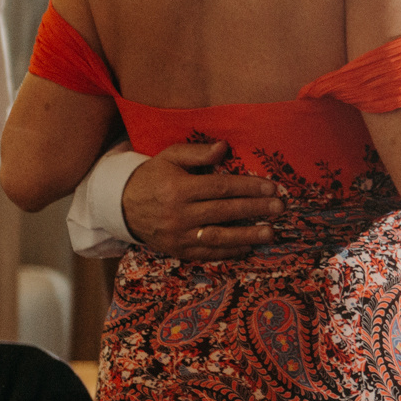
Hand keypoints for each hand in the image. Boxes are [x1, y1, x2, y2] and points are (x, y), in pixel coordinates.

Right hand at [121, 142, 283, 261]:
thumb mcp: (169, 157)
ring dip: (247, 236)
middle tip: (279, 208)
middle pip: (224, 211)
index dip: (248, 187)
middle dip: (255, 209)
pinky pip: (207, 252)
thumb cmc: (152, 177)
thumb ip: (196, 152)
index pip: (220, 187)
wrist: (121, 206)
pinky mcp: (177, 250)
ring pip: (218, 237)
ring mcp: (177, 235)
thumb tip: (224, 147)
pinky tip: (247, 247)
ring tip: (270, 233)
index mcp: (178, 188)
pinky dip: (228, 251)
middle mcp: (178, 214)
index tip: (271, 187)